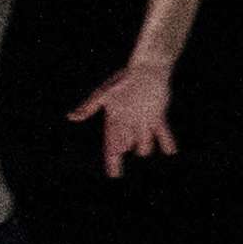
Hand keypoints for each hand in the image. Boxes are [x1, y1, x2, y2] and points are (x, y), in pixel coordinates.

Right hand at [68, 56, 176, 176]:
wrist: (149, 68)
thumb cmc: (125, 79)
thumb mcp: (105, 94)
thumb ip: (89, 107)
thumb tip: (71, 117)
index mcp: (114, 119)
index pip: (112, 145)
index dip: (112, 161)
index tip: (114, 176)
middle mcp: (128, 123)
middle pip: (127, 145)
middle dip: (126, 147)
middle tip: (125, 146)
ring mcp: (143, 121)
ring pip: (145, 143)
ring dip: (146, 145)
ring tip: (144, 142)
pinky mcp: (157, 117)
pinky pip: (162, 133)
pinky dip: (167, 142)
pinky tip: (171, 152)